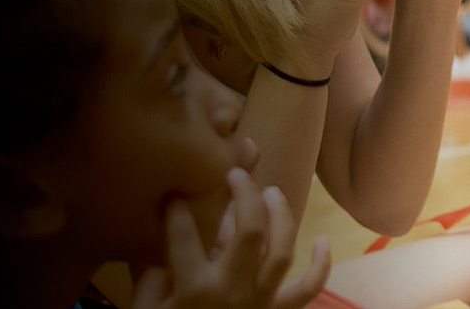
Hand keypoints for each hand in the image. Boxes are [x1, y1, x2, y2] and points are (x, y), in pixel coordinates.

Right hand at [134, 168, 331, 308]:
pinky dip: (320, 267)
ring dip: (281, 217)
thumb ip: (152, 271)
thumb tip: (165, 234)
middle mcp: (232, 291)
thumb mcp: (147, 305)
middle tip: (236, 174)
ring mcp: (259, 303)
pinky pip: (307, 291)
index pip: (184, 232)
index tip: (175, 195)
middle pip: (249, 231)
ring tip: (272, 192)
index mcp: (194, 287)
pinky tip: (323, 241)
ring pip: (282, 251)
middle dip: (245, 194)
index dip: (178, 208)